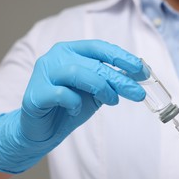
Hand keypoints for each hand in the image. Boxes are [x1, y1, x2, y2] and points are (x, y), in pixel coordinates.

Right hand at [0, 40, 145, 173]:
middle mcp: (56, 57)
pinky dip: (74, 102)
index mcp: (71, 51)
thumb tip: (140, 74)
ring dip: (101, 88)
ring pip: (77, 73)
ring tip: (112, 101)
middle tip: (138, 93)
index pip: (99, 48)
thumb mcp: (96, 92)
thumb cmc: (70, 107)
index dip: (122, 57)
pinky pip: (61, 94)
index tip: (142, 69)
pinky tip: (76, 110)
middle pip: (94, 63)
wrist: (42, 130)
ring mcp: (44, 73)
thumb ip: (112, 81)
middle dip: (120, 79)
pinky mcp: (36, 94)